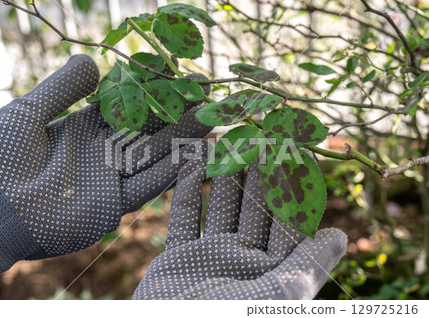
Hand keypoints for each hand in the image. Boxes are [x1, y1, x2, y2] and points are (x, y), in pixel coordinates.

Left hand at [0, 54, 210, 297]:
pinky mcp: (112, 207)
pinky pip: (147, 187)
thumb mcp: (29, 111)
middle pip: (149, 130)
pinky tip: (194, 156)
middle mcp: (103, 153)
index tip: (183, 76)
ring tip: (212, 121)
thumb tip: (96, 62)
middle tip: (210, 96)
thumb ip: (64, 88)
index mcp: (85, 128)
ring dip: (183, 140)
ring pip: (155, 156)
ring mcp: (109, 180)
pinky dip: (170, 173)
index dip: (156, 92)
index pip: (130, 106)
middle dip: (179, 113)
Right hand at [133, 160, 346, 298]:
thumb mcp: (282, 294)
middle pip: (253, 208)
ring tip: (225, 143)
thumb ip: (310, 263)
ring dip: (222, 176)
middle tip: (257, 138)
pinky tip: (189, 165)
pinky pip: (184, 219)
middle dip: (256, 173)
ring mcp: (210, 257)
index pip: (286, 219)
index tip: (292, 152)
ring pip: (220, 207)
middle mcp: (244, 260)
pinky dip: (185, 192)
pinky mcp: (178, 258)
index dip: (291, 186)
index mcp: (272, 269)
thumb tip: (340, 236)